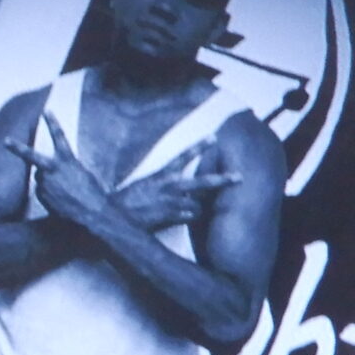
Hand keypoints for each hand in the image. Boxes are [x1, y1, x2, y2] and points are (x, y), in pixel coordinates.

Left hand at [6, 113, 114, 231]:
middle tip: (5, 141)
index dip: (52, 122)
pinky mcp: (41, 195)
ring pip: (41, 177)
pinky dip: (50, 194)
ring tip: (65, 192)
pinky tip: (61, 201)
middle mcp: (53, 169)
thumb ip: (66, 167)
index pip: (59, 136)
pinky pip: (43, 191)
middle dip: (17, 148)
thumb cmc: (92, 192)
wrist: (92, 212)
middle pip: (30, 155)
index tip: (45, 111)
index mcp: (68, 159)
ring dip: (49, 182)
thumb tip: (52, 171)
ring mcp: (45, 182)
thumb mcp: (82, 173)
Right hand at [112, 144, 238, 231]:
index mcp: (162, 174)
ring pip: (197, 205)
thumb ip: (163, 184)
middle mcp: (169, 187)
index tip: (213, 137)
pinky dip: (187, 217)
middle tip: (239, 177)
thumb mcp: (145, 184)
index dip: (199, 146)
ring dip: (197, 208)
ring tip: (192, 208)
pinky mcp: (169, 217)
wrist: (115, 215)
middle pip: (202, 182)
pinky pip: (188, 217)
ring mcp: (171, 203)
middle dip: (222, 180)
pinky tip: (179, 217)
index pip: (184, 156)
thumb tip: (178, 188)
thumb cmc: (128, 200)